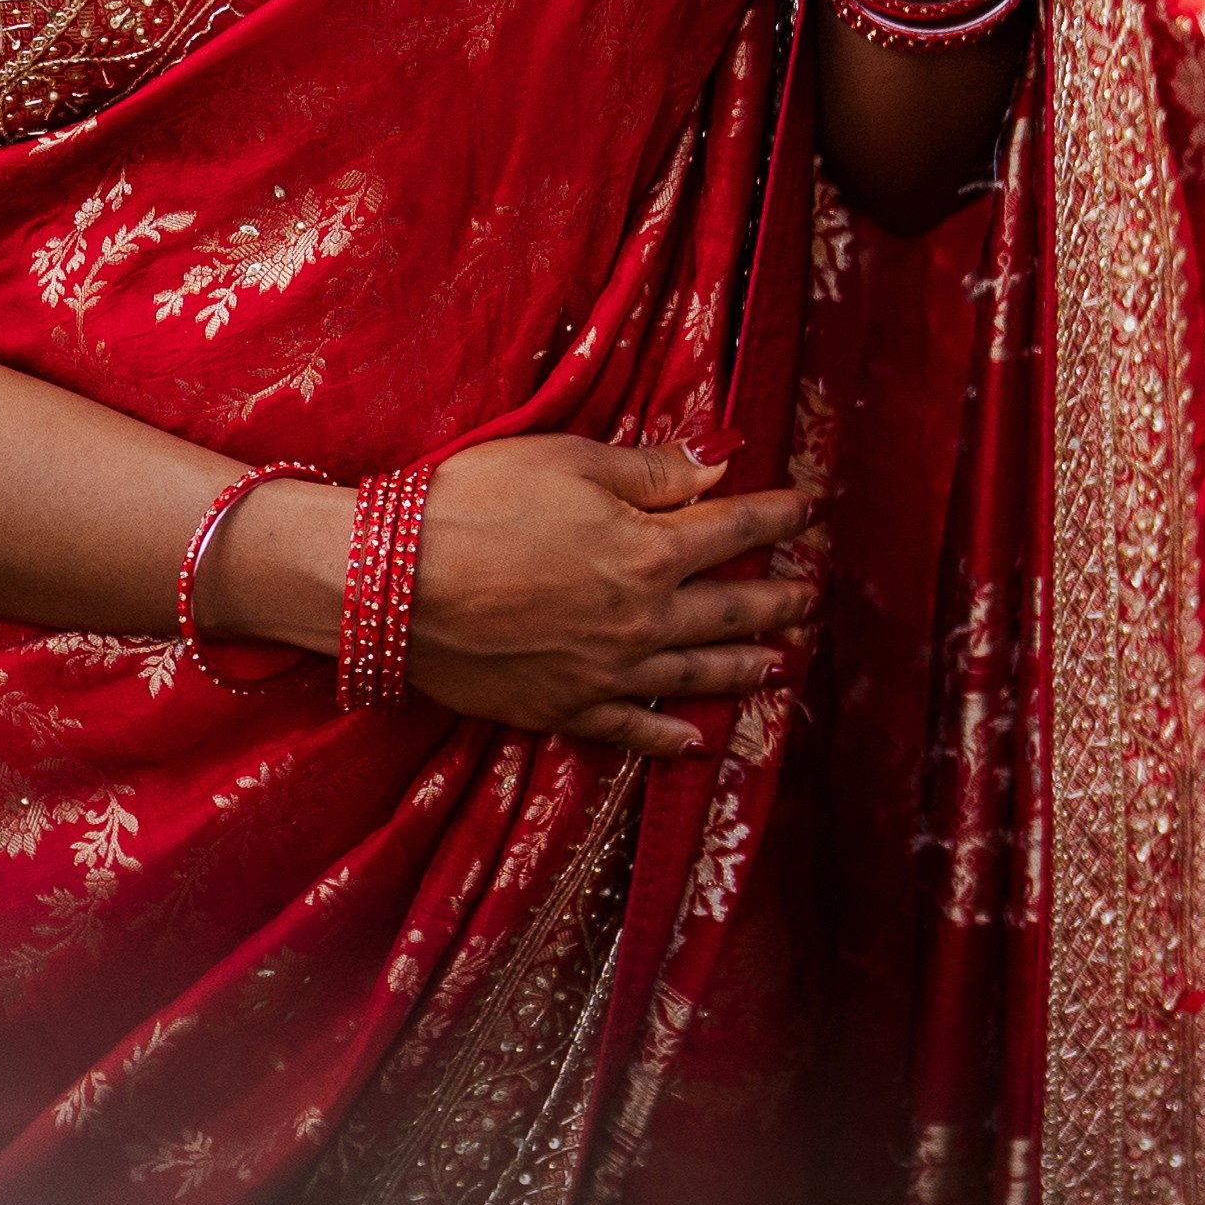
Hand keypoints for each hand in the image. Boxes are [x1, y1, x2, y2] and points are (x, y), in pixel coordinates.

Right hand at [200, 437, 813, 760]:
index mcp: (649, 550)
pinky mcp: (563, 709)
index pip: (734, 530)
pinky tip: (696, 743)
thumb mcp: (568, 462)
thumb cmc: (475, 503)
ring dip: (744, 669)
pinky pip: (634, 729)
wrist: (393, 582)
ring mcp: (606, 672)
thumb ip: (650, 472)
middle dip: (778, 601)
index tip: (810, 510)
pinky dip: (670, 738)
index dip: (777, 518)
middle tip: (811, 600)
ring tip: (779, 667)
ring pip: (696, 674)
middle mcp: (643, 619)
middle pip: (729, 609)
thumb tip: (718, 466)